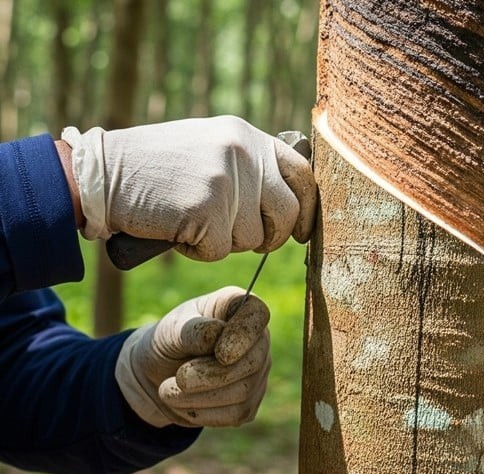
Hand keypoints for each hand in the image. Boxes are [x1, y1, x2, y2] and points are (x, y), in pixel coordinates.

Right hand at [62, 115, 316, 260]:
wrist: (100, 173)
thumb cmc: (154, 168)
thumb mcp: (209, 148)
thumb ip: (249, 166)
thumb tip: (291, 203)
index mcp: (246, 136)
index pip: (301, 173)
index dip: (307, 207)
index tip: (302, 231)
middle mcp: (242, 153)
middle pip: (286, 213)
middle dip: (270, 237)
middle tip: (243, 240)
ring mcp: (226, 181)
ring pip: (253, 238)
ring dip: (225, 243)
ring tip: (191, 221)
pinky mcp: (207, 210)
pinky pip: (220, 252)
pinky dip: (198, 251)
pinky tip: (176, 230)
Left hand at [116, 287, 271, 427]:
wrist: (154, 377)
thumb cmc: (166, 343)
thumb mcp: (170, 330)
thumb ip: (192, 330)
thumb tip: (217, 334)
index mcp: (238, 309)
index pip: (256, 314)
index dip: (243, 335)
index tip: (220, 354)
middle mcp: (256, 340)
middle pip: (252, 361)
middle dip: (211, 374)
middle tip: (179, 377)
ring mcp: (257, 374)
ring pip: (242, 392)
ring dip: (199, 396)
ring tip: (168, 390)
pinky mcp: (248, 404)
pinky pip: (235, 413)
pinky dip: (202, 412)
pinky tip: (182, 403)